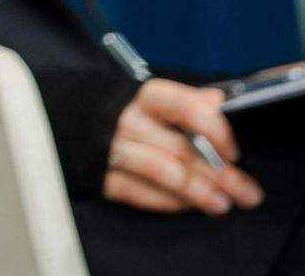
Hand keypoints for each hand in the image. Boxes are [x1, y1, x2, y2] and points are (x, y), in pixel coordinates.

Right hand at [101, 80, 264, 215]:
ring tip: (221, 206)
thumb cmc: (114, 111)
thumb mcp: (146, 98)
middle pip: (180, 147)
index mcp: (143, 97)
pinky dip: (166, 202)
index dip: (213, 130)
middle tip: (248, 194)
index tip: (233, 153)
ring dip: (196, 191)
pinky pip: (137, 192)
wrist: (56, 122)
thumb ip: (183, 102)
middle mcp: (126, 121)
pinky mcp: (98, 176)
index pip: (184, 107)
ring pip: (161, 171)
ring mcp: (110, 149)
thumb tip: (218, 101)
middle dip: (220, 174)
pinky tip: (187, 208)